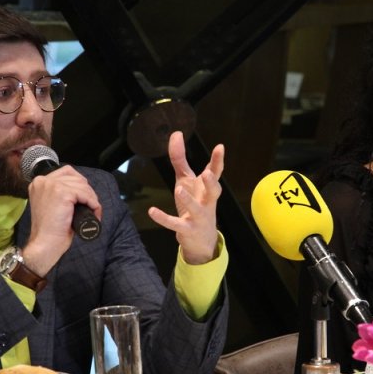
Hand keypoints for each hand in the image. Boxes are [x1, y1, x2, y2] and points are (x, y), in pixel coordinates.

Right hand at [23, 166, 101, 275]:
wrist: (45, 243)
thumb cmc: (49, 230)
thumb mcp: (50, 205)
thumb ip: (59, 194)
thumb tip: (80, 190)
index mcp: (39, 182)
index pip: (67, 172)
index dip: (80, 184)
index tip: (85, 197)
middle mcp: (43, 181)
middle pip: (77, 178)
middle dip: (88, 192)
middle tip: (91, 207)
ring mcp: (52, 185)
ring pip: (83, 186)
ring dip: (92, 199)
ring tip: (93, 212)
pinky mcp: (62, 193)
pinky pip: (85, 194)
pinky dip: (93, 204)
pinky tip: (94, 213)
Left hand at [148, 131, 224, 264]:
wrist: (201, 239)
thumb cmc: (195, 204)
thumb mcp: (186, 181)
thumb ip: (180, 159)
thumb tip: (176, 134)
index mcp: (207, 189)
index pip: (216, 173)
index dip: (218, 161)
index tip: (220, 147)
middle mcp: (207, 202)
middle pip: (214, 192)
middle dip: (212, 183)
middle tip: (208, 174)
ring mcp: (198, 217)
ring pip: (196, 209)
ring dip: (188, 200)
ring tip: (179, 190)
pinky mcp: (186, 229)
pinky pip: (175, 224)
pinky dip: (164, 218)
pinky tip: (152, 211)